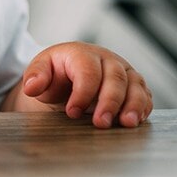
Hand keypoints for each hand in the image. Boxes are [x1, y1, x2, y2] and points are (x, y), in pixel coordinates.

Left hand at [22, 42, 152, 127]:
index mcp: (80, 53)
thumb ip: (35, 76)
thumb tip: (31, 86)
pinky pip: (145, 94)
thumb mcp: (40, 72)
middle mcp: (105, 59)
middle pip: (115, 77)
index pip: (87, 70)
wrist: (69, 78)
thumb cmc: (56, 74)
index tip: (71, 111)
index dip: (82, 92)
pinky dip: (143, 108)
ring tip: (126, 123)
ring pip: (135, 84)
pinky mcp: (134, 85)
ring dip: (133, 105)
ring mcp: (122, 71)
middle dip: (109, 101)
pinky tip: (135, 120)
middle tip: (100, 123)